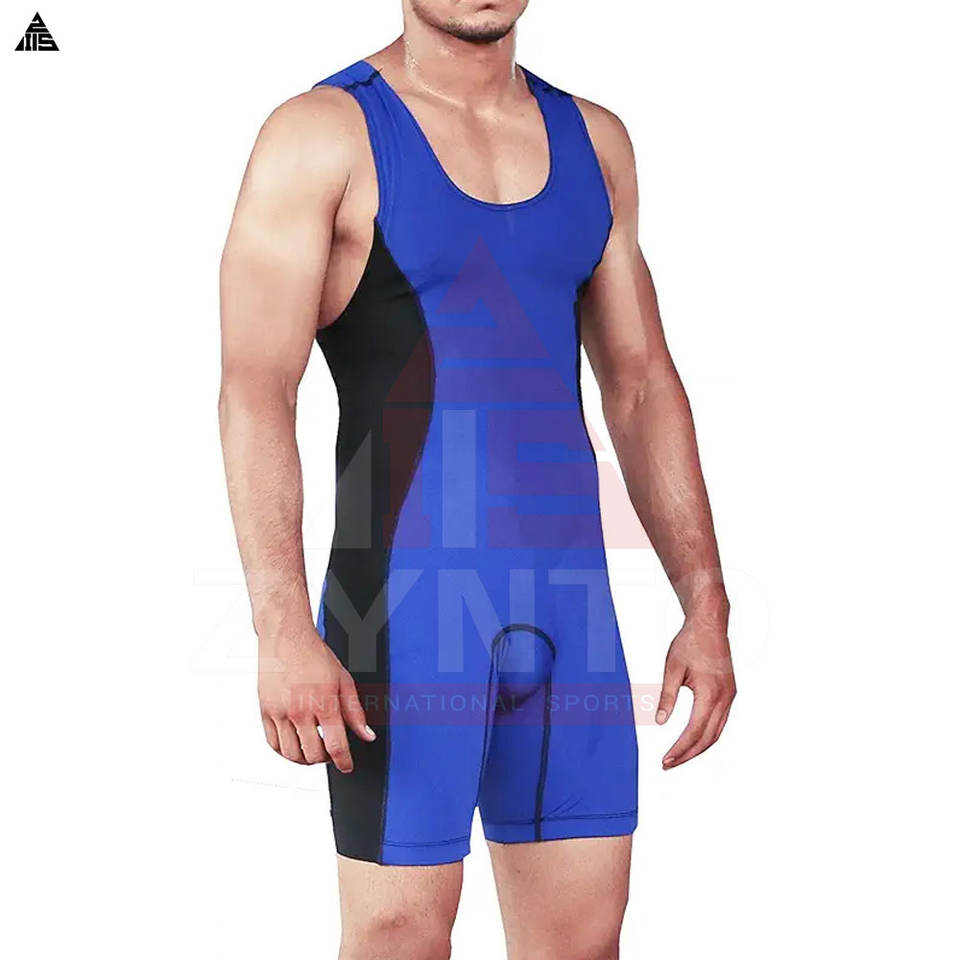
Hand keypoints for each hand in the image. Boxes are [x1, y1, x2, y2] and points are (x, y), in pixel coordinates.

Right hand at [258, 626, 374, 771]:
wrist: (286, 638)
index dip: (344, 762)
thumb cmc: (315, 656)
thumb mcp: (344, 681)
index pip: (336, 746)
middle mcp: (300, 711)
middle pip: (313, 755)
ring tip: (313, 750)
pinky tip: (294, 745)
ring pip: (291, 754)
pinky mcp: (265, 711)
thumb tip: (367, 735)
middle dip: (325, 759)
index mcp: (324, 703)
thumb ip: (355, 712)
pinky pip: (273, 744)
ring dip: (305, 759)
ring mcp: (280, 712)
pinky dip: (285, 751)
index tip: (347, 766)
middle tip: (331, 753)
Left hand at [655, 616, 735, 768]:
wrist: (709, 624)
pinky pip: (720, 722)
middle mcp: (725, 698)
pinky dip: (707, 735)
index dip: (679, 749)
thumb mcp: (672, 669)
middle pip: (708, 738)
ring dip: (698, 747)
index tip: (665, 760)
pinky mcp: (729, 693)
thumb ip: (667, 697)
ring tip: (679, 756)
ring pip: (717, 733)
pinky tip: (693, 739)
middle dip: (688, 754)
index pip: (694, 731)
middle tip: (668, 764)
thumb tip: (659, 722)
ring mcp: (730, 696)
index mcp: (710, 693)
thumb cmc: (690, 642)